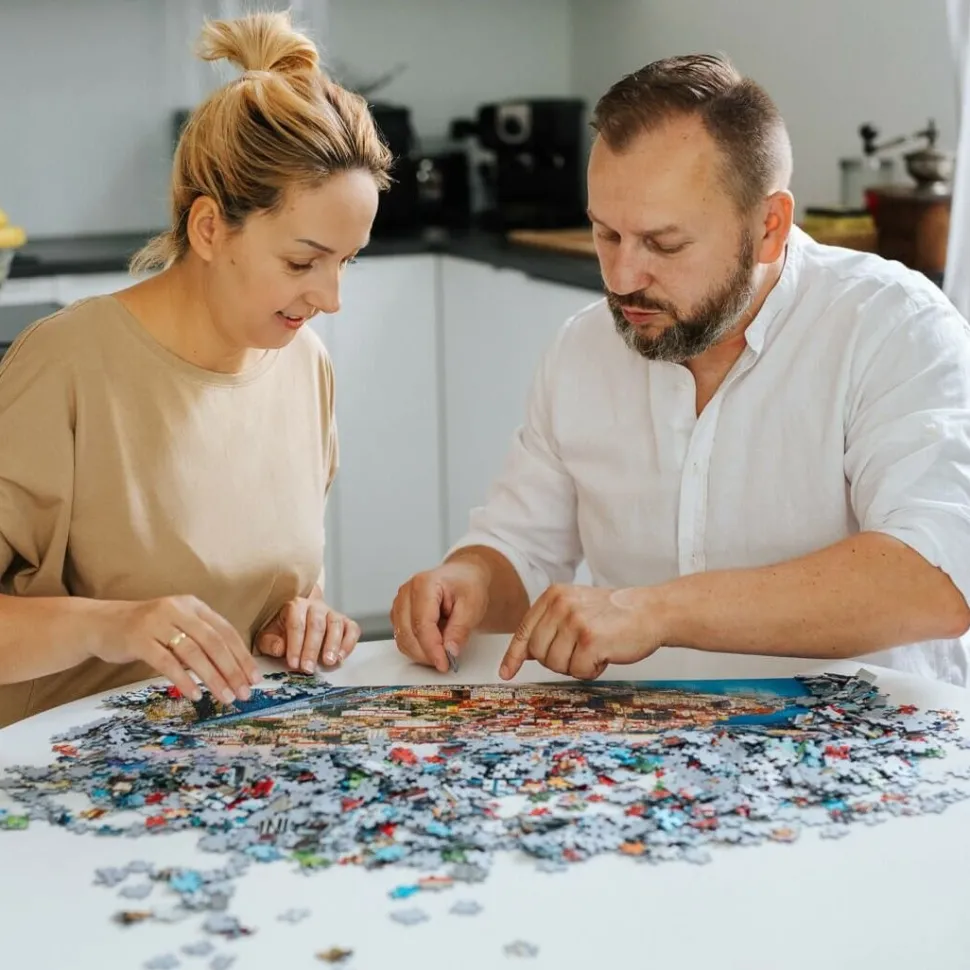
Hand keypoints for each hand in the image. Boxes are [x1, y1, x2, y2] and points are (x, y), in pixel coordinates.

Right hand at [90, 595, 260, 703]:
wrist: (100, 624)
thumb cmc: (146, 630)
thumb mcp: (177, 626)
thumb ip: (200, 640)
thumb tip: (232, 669)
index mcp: (193, 605)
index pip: (226, 631)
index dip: (242, 655)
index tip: (254, 677)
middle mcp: (178, 609)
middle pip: (214, 642)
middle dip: (233, 670)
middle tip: (244, 692)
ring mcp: (157, 622)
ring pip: (194, 653)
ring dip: (213, 678)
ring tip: (225, 697)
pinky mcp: (138, 639)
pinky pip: (166, 662)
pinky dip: (184, 680)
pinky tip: (195, 695)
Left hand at [254, 596, 360, 673]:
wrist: (299, 618)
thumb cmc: (282, 630)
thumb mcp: (268, 635)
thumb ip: (270, 642)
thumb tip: (280, 649)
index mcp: (295, 606)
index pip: (296, 624)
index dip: (295, 644)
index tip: (293, 663)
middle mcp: (315, 606)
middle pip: (316, 625)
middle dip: (312, 648)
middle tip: (308, 668)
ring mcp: (332, 613)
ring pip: (335, 624)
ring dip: (333, 645)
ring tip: (328, 662)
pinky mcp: (345, 621)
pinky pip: (352, 629)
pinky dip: (349, 643)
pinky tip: (341, 657)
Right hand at [391, 561, 489, 671]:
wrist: (462, 576)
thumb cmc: (466, 585)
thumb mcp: (473, 605)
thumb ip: (460, 629)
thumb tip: (449, 651)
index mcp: (424, 584)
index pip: (421, 624)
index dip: (432, 648)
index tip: (444, 663)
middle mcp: (406, 592)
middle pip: (407, 633)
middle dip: (426, 653)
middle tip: (446, 662)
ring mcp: (400, 603)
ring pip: (402, 638)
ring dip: (420, 653)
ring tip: (442, 651)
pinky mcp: (399, 614)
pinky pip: (402, 638)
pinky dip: (416, 648)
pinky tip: (433, 646)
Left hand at [499, 585, 664, 680]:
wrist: (651, 611)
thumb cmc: (615, 614)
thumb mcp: (576, 607)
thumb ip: (550, 623)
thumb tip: (525, 652)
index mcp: (554, 595)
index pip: (524, 630)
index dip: (514, 655)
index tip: (506, 672)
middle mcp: (561, 605)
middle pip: (538, 652)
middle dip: (556, 661)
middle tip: (579, 653)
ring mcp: (574, 621)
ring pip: (556, 664)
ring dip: (576, 666)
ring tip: (594, 651)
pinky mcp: (590, 639)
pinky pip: (578, 671)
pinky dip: (592, 671)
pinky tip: (605, 656)